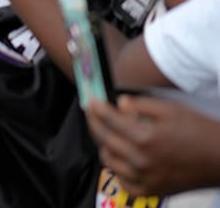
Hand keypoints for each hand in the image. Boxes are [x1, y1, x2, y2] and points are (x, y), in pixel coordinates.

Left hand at [87, 94, 219, 196]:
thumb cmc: (199, 132)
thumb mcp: (171, 110)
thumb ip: (141, 105)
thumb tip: (119, 103)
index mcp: (145, 138)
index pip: (109, 120)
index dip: (97, 108)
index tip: (91, 101)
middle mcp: (141, 160)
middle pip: (104, 139)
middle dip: (94, 123)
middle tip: (91, 113)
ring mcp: (144, 177)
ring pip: (109, 161)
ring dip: (103, 145)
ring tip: (106, 134)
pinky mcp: (151, 190)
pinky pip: (123, 182)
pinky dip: (117, 169)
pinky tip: (120, 158)